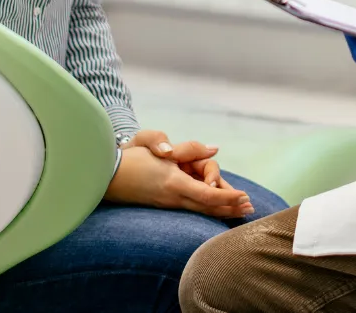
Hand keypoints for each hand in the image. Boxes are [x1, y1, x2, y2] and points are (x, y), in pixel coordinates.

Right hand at [106, 135, 252, 217]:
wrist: (105, 176)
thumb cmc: (131, 158)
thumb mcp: (159, 147)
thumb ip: (188, 149)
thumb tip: (214, 149)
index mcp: (174, 183)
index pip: (208, 194)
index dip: (228, 197)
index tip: (244, 196)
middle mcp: (173, 197)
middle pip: (208, 206)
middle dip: (230, 206)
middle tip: (250, 207)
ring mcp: (168, 203)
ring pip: (200, 208)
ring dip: (220, 208)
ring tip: (238, 208)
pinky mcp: (163, 204)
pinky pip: (190, 206)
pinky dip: (207, 206)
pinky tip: (214, 206)